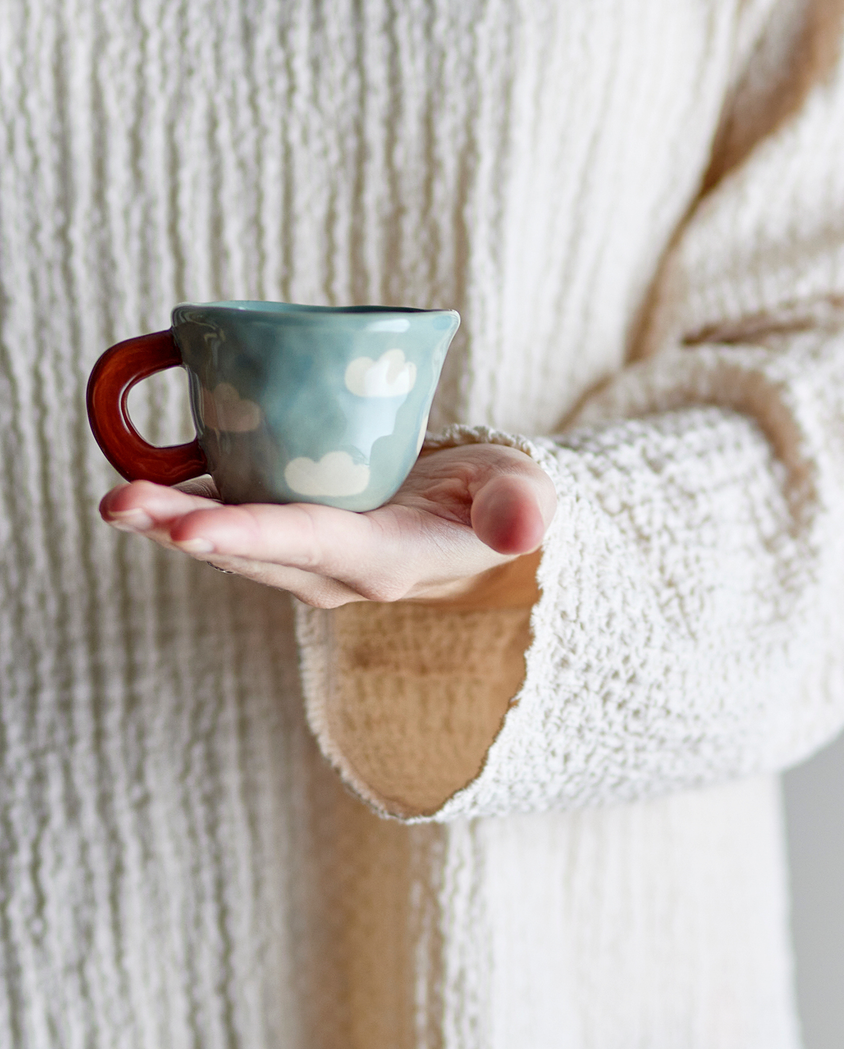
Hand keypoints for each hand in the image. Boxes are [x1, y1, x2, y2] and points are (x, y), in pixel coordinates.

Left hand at [99, 444, 556, 609]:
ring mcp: (307, 560)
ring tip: (116, 497)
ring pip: (231, 542)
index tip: (190, 530)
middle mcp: (334, 572)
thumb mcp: (523, 493)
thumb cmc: (498, 497)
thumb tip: (522, 527)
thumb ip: (520, 506)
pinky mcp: (291, 538)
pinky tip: (142, 476)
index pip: (312, 545)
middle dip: (181, 528)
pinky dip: (185, 502)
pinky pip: (233, 521)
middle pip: (250, 550)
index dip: (251, 537)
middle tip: (118, 503)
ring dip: (168, 521)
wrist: (472, 522)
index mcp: (386, 559)